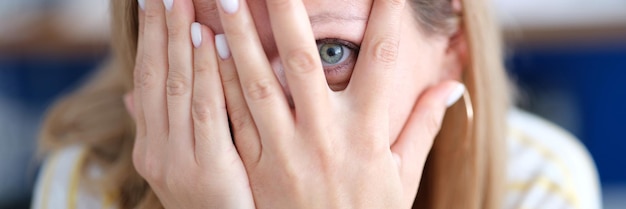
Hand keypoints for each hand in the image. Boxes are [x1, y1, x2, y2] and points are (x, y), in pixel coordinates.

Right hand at [126, 0, 253, 207]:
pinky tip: (214, 41)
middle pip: (157, 77)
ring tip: (186, 4)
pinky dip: (210, 73)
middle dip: (161, 29)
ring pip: (179, 88)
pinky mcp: (209, 168)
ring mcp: (178, 160)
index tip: (153, 3)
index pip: (146, 80)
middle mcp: (156, 150)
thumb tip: (132, 97)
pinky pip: (208, 111)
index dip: (150, 39)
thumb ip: (162, 128)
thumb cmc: (213, 199)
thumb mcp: (181, 163)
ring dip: (183, 42)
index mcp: (149, 145)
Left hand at [215, 0, 465, 207]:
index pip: (382, 60)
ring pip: (258, 82)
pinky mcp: (256, 166)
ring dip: (240, 36)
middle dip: (288, 10)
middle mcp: (325, 135)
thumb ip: (424, 125)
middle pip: (303, 60)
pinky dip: (220, 80)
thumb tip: (452, 85)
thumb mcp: (403, 174)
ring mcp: (286, 151)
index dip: (387, 15)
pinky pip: (235, 116)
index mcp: (368, 132)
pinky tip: (207, 46)